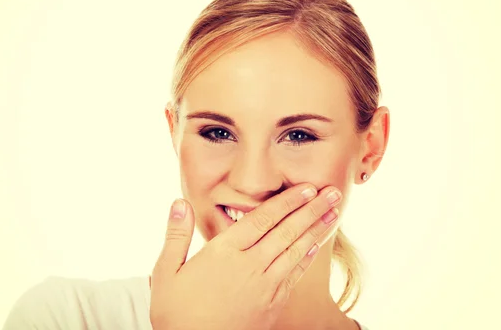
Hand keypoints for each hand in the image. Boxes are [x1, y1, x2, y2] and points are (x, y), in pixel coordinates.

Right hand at [149, 183, 341, 329]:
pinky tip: (317, 246)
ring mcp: (264, 286)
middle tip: (334, 192)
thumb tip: (179, 202)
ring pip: (296, 251)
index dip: (288, 201)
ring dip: (317, 229)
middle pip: (287, 231)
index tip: (307, 187)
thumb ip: (176, 235)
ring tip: (334, 212)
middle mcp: (249, 266)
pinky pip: (294, 275)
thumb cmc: (176, 313)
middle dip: (313, 209)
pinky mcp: (272, 304)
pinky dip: (307, 257)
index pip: (263, 219)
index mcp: (224, 252)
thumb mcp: (166, 273)